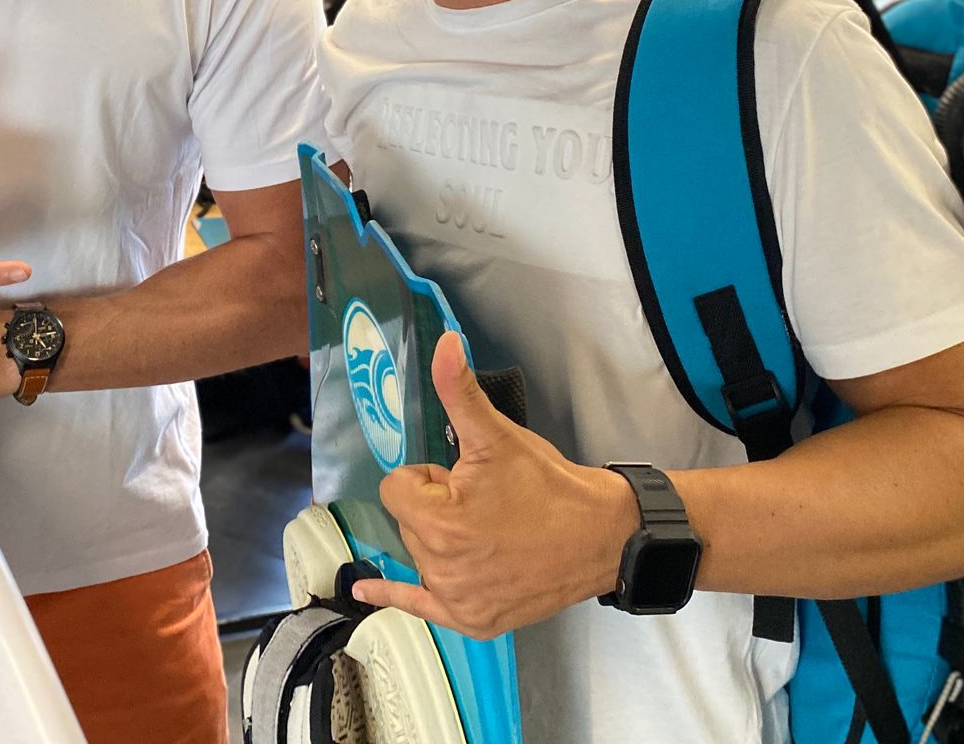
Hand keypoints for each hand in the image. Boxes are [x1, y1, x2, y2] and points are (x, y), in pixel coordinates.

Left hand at [350, 333, 638, 638]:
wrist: (600, 537)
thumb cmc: (548, 485)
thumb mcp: (498, 435)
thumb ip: (460, 390)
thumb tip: (444, 342)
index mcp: (438, 521)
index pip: (397, 487)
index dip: (429, 477)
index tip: (467, 480)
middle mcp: (440, 567)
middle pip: (407, 521)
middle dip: (436, 507)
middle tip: (486, 504)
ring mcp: (455, 599)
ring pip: (419, 554)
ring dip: (439, 540)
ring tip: (487, 533)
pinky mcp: (472, 620)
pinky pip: (417, 607)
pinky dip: (392, 597)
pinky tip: (362, 592)